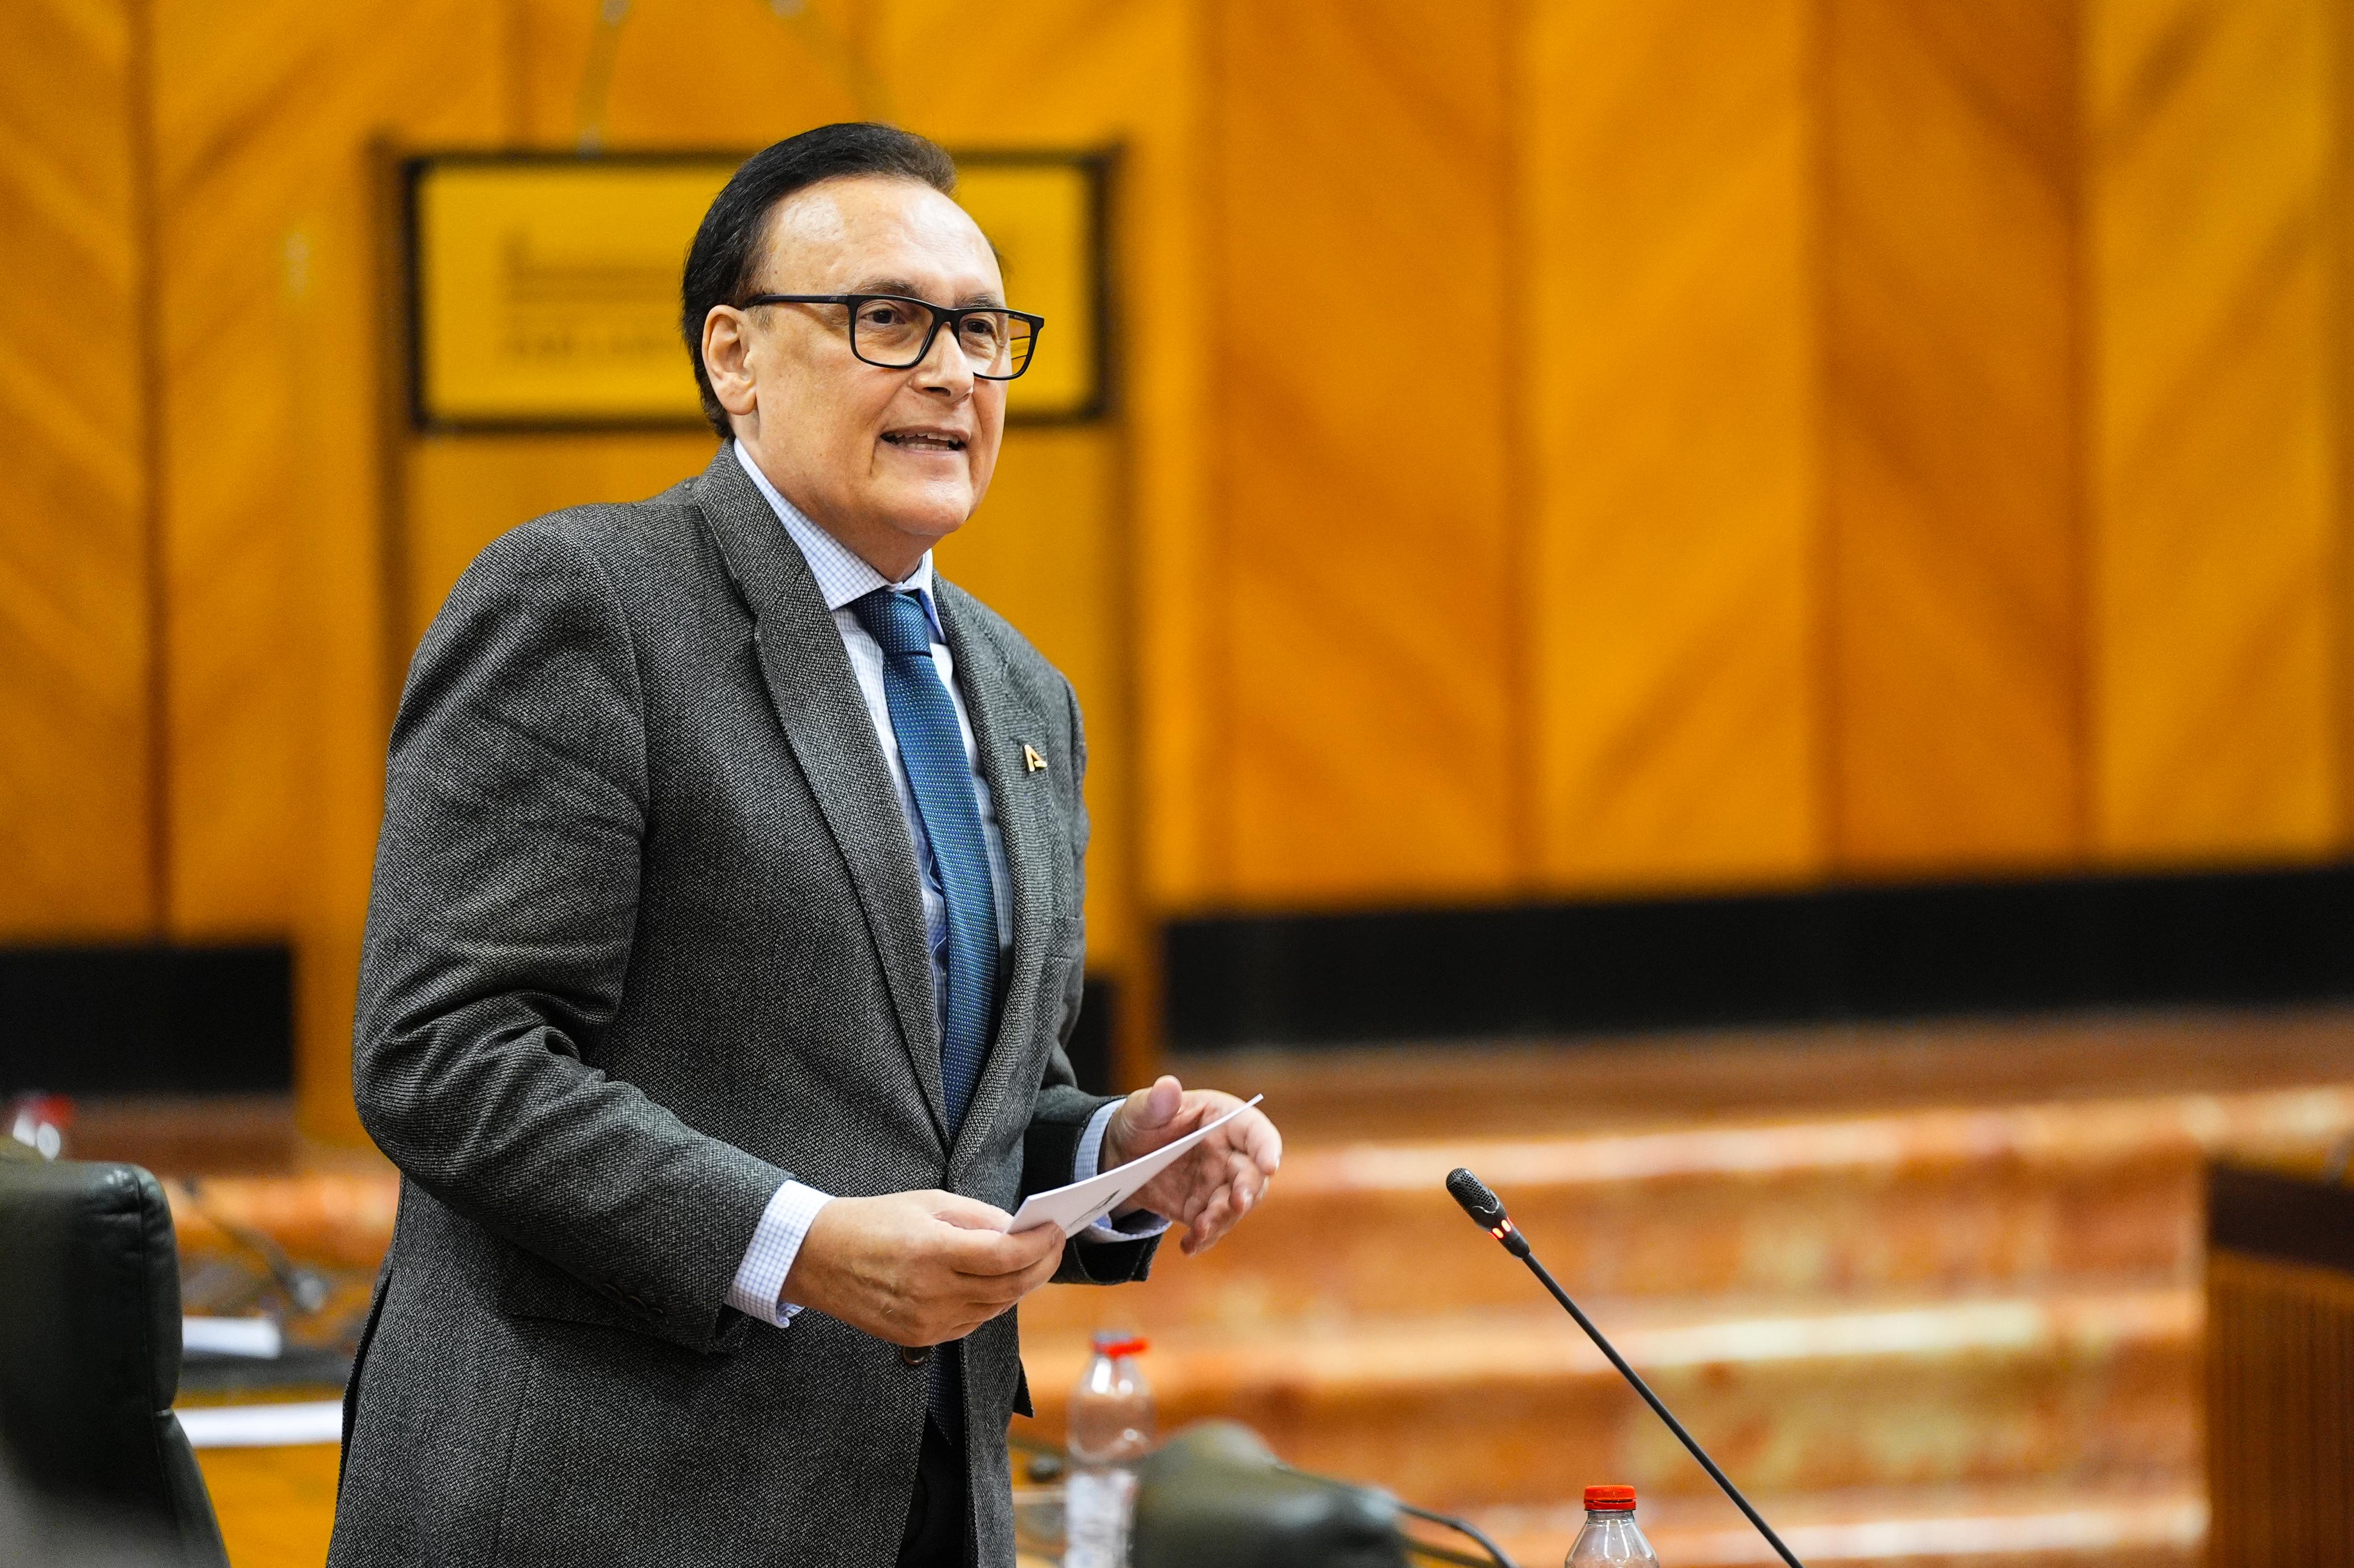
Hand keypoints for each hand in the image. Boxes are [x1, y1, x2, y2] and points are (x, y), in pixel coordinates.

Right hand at [781, 1190, 1064, 1345]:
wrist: (818, 1259)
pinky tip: (996, 1283)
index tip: (1056, 1229)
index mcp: (932, 1251)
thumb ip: (978, 1217)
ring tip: (1032, 1260)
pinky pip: (973, 1322)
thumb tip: (1019, 1229)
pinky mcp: (920, 1337)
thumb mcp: (927, 1202)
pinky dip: (993, 1303)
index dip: (1040, 1244)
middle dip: (1041, 1265)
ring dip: (1020, 1285)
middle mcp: (932, 1292)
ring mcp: (927, 1321)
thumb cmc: (871, 1222)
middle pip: (1009, 1286)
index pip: (1006, 1257)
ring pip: (996, 1308)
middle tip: (1055, 1244)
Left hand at [1102, 1077, 1282, 1254]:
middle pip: (1252, 1175)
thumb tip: (1167, 1086)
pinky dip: (1203, 1239)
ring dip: (1222, 1220)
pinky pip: (1211, 1226)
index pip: (1255, 1132)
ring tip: (1201, 1229)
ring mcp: (1219, 1184)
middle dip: (1248, 1190)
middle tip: (1238, 1203)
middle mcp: (1230, 1154)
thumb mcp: (1141, 1109)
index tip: (1269, 1164)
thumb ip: (1155, 1102)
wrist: (1124, 1155)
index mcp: (1224, 1120)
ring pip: (1234, 1206)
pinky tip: (1189, 1246)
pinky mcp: (1203, 1208)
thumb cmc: (1143, 1121)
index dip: (1266, 1147)